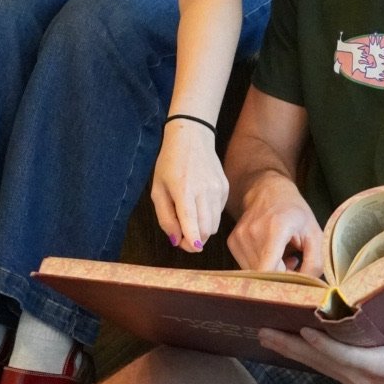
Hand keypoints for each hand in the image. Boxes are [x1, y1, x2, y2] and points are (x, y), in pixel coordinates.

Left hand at [151, 121, 228, 252]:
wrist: (192, 137)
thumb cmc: (169, 163)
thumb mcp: (158, 190)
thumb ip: (165, 217)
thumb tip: (176, 241)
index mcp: (184, 191)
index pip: (193, 226)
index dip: (191, 243)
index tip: (187, 246)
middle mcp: (205, 191)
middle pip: (207, 230)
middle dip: (195, 239)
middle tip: (184, 236)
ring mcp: (218, 189)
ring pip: (215, 224)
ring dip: (203, 229)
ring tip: (190, 220)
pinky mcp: (226, 188)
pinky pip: (219, 213)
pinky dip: (209, 216)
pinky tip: (199, 203)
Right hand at [227, 172, 324, 275]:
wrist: (268, 190)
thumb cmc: (295, 211)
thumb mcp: (314, 233)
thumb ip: (315, 262)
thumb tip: (306, 286)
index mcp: (275, 229)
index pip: (269, 270)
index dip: (283, 282)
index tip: (296, 278)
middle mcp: (253, 233)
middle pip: (264, 274)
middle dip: (281, 276)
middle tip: (294, 263)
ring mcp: (239, 237)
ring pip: (255, 273)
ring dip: (271, 271)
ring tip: (283, 256)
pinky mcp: (232, 242)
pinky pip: (247, 266)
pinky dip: (261, 265)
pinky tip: (271, 253)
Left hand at [258, 291, 383, 383]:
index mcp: (380, 369)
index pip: (345, 357)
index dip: (324, 345)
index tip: (303, 330)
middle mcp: (362, 379)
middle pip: (321, 362)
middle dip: (291, 346)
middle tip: (263, 333)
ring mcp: (356, 383)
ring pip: (318, 366)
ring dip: (291, 352)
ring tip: (266, 337)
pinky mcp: (355, 382)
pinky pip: (324, 368)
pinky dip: (305, 356)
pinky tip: (288, 347)